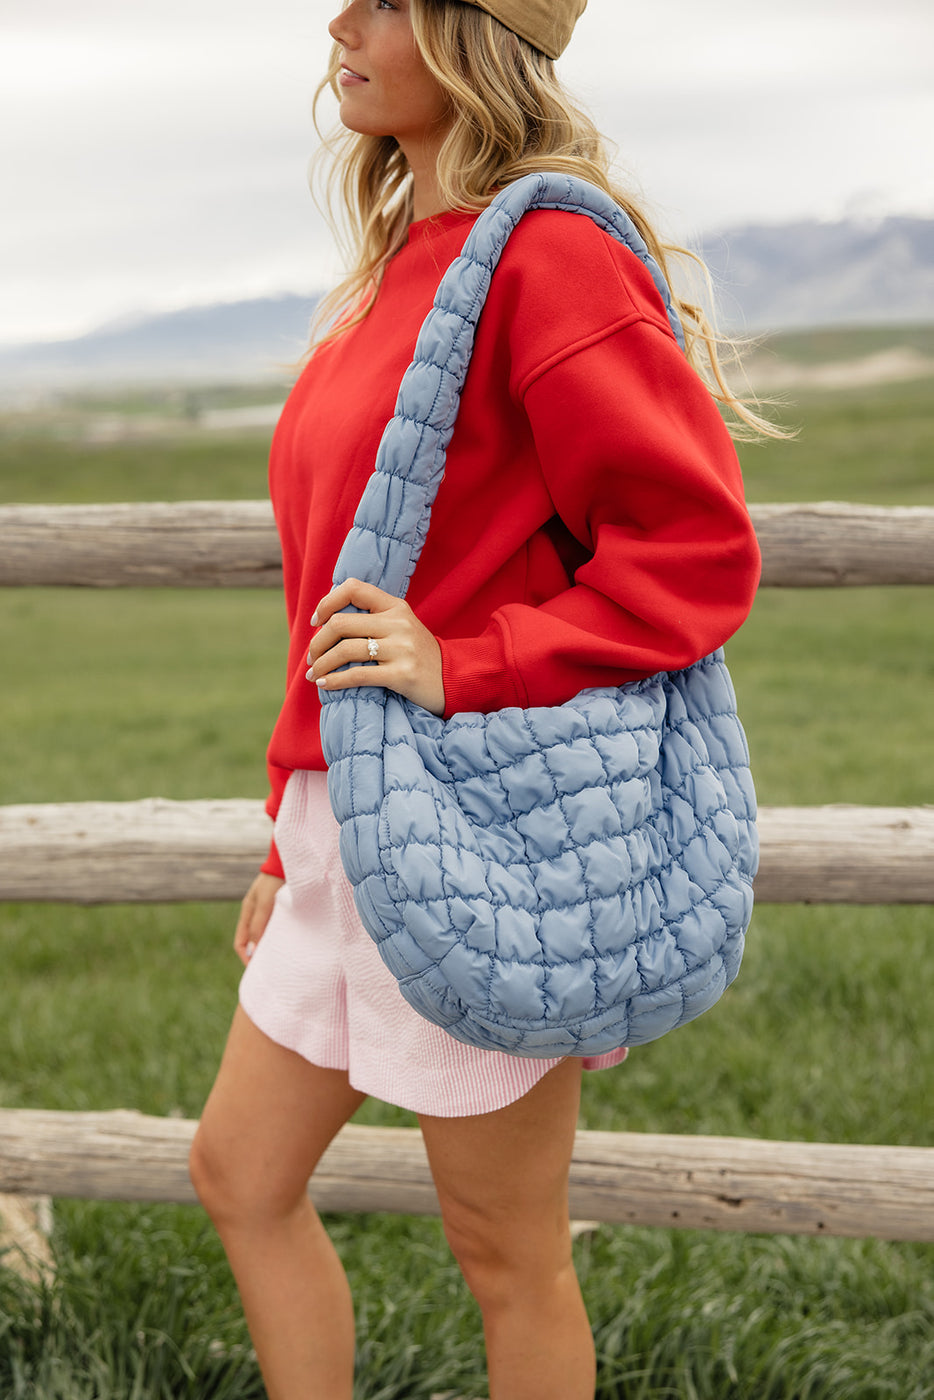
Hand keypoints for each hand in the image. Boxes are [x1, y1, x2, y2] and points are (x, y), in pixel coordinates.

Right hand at [234, 872, 284, 965]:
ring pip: (265, 935)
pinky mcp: (281, 908)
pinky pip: (276, 927)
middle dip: (258, 954)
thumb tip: (252, 950)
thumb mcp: (265, 904)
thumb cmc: (275, 881)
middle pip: (253, 941)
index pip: (240, 942)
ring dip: (270, 946)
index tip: (255, 969)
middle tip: (270, 968)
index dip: (245, 957)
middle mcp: (256, 913)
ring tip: (281, 958)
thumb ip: (258, 926)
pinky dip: (279, 936)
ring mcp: (268, 910)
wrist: (289, 862)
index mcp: (247, 912)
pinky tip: (289, 942)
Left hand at [307, 578, 444, 715]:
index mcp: (395, 606)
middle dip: (317, 642)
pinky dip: (335, 681)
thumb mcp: (401, 626)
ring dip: (322, 663)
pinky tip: (325, 685)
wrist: (452, 679)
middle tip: (312, 657)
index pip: (353, 588)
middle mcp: (398, 623)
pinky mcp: (402, 674)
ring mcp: (402, 649)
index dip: (327, 603)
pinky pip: (358, 675)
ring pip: (346, 650)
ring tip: (314, 674)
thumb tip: (328, 620)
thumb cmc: (418, 654)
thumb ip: (373, 618)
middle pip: (341, 624)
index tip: (316, 621)